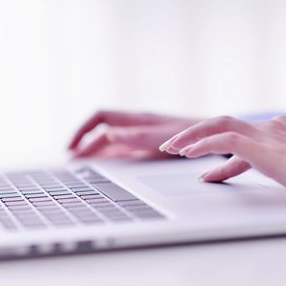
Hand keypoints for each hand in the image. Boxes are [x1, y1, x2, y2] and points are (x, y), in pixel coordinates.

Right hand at [69, 110, 199, 158]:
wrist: (213, 137)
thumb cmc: (192, 133)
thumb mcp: (163, 137)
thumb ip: (137, 137)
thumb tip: (109, 135)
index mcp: (136, 120)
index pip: (100, 117)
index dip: (82, 130)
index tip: (71, 147)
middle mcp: (135, 127)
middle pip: (101, 132)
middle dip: (84, 144)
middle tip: (71, 161)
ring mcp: (140, 137)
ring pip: (110, 142)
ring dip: (94, 152)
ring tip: (81, 166)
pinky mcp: (147, 147)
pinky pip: (121, 151)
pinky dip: (108, 158)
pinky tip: (104, 168)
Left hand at [160, 115, 285, 210]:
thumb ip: (261, 166)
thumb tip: (234, 174)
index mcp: (276, 130)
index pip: (235, 135)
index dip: (211, 150)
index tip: (200, 170)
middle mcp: (269, 127)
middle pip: (221, 121)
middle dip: (192, 134)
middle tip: (171, 147)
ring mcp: (266, 134)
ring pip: (218, 125)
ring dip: (190, 137)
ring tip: (170, 149)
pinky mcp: (264, 147)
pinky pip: (225, 140)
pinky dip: (203, 145)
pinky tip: (188, 155)